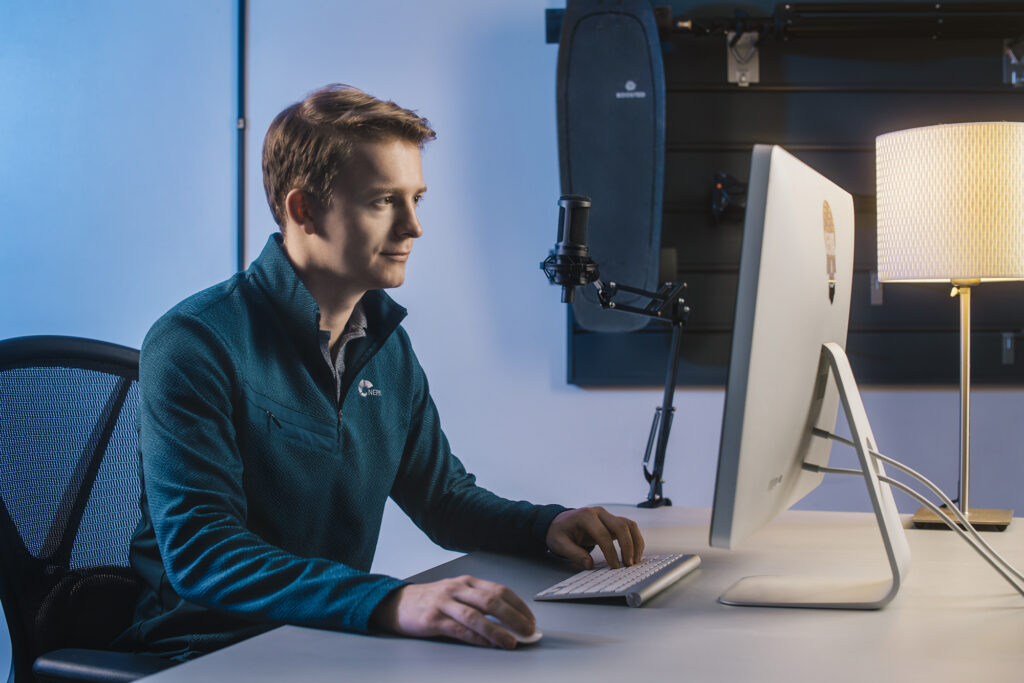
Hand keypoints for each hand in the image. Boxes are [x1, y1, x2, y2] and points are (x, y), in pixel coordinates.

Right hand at [370, 575, 534, 649]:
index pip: (500, 590)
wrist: (397, 602)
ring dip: (497, 630)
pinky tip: (487, 645)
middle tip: (528, 630)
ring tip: (511, 642)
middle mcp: (458, 588)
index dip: (518, 605)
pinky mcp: (433, 619)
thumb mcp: (457, 594)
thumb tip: (509, 622)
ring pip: (476, 616)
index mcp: (468, 582)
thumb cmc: (432, 600)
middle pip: (492, 601)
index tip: (531, 620)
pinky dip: (476, 638)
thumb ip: (479, 604)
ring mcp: (444, 603)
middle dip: (514, 617)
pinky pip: (459, 629)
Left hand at [546, 507, 644, 569]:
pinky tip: (635, 553)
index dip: (610, 551)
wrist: (559, 522)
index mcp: (585, 516)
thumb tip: (589, 564)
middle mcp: (599, 512)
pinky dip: (635, 540)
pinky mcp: (612, 521)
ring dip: (635, 542)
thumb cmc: (559, 532)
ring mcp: (607, 516)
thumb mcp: (559, 544)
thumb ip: (573, 553)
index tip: (615, 566)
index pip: (602, 533)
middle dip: (627, 546)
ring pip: (629, 525)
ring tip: (634, 561)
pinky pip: (629, 528)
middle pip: (620, 526)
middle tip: (628, 565)